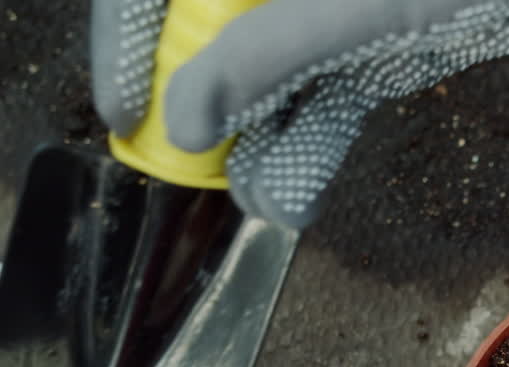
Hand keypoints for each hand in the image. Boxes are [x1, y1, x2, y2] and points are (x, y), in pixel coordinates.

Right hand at [91, 0, 508, 227]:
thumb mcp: (354, 6)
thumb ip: (264, 53)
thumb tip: (187, 113)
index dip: (131, 46)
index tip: (128, 113)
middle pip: (211, 37)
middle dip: (202, 108)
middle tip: (191, 169)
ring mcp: (328, 8)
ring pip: (268, 78)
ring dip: (259, 143)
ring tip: (253, 198)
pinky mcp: (373, 43)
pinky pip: (323, 98)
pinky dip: (309, 147)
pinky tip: (291, 195)